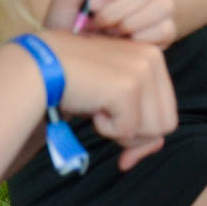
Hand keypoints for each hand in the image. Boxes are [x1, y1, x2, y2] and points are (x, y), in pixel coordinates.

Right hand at [31, 32, 176, 170]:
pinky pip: (127, 130)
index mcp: (154, 58)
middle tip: (106, 125)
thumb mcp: (113, 97)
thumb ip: (139, 118)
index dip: (145, 135)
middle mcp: (154, 59)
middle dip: (136, 137)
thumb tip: (156, 147)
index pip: (168, 111)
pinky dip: (106, 128)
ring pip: (151, 130)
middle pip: (165, 124)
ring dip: (121, 131)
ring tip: (98, 109)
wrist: (38, 67)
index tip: (123, 145)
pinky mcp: (128, 86)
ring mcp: (143, 71)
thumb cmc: (73, 83)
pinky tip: (90, 106)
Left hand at [41, 0, 175, 45]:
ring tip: (108, 33)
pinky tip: (123, 45)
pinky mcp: (166, 31)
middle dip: (115, 10)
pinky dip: (140, 39)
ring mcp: (159, 7)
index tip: (93, 3)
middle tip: (94, 23)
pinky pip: (165, 28)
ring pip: (162, 5)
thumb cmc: (68, 25)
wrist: (72, 60)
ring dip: (129, 23)